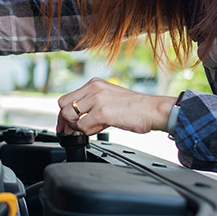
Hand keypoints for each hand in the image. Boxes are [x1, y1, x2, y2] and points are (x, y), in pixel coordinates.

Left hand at [56, 77, 176, 135]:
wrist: (153, 110)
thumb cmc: (134, 108)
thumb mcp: (109, 99)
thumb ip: (92, 106)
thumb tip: (76, 122)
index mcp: (94, 83)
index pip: (66, 98)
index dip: (64, 114)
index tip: (65, 126)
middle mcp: (93, 88)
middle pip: (63, 105)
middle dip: (66, 121)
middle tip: (74, 130)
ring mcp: (97, 99)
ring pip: (70, 116)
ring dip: (78, 127)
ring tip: (94, 128)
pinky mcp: (102, 112)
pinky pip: (82, 126)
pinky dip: (88, 132)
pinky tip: (100, 129)